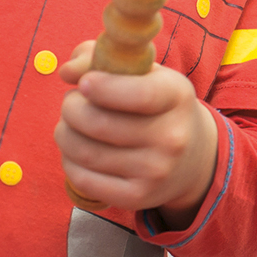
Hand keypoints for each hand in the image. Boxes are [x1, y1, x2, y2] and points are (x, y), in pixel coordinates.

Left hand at [56, 40, 217, 226]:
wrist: (193, 158)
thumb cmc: (156, 106)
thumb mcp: (145, 74)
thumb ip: (103, 58)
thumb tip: (68, 71)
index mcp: (177, 97)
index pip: (139, 94)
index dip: (104, 87)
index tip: (84, 83)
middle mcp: (172, 137)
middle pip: (98, 123)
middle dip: (70, 108)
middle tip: (71, 103)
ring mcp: (156, 171)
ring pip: (85, 152)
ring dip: (64, 133)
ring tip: (70, 125)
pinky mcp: (137, 197)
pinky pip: (84, 180)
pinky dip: (69, 162)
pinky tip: (76, 152)